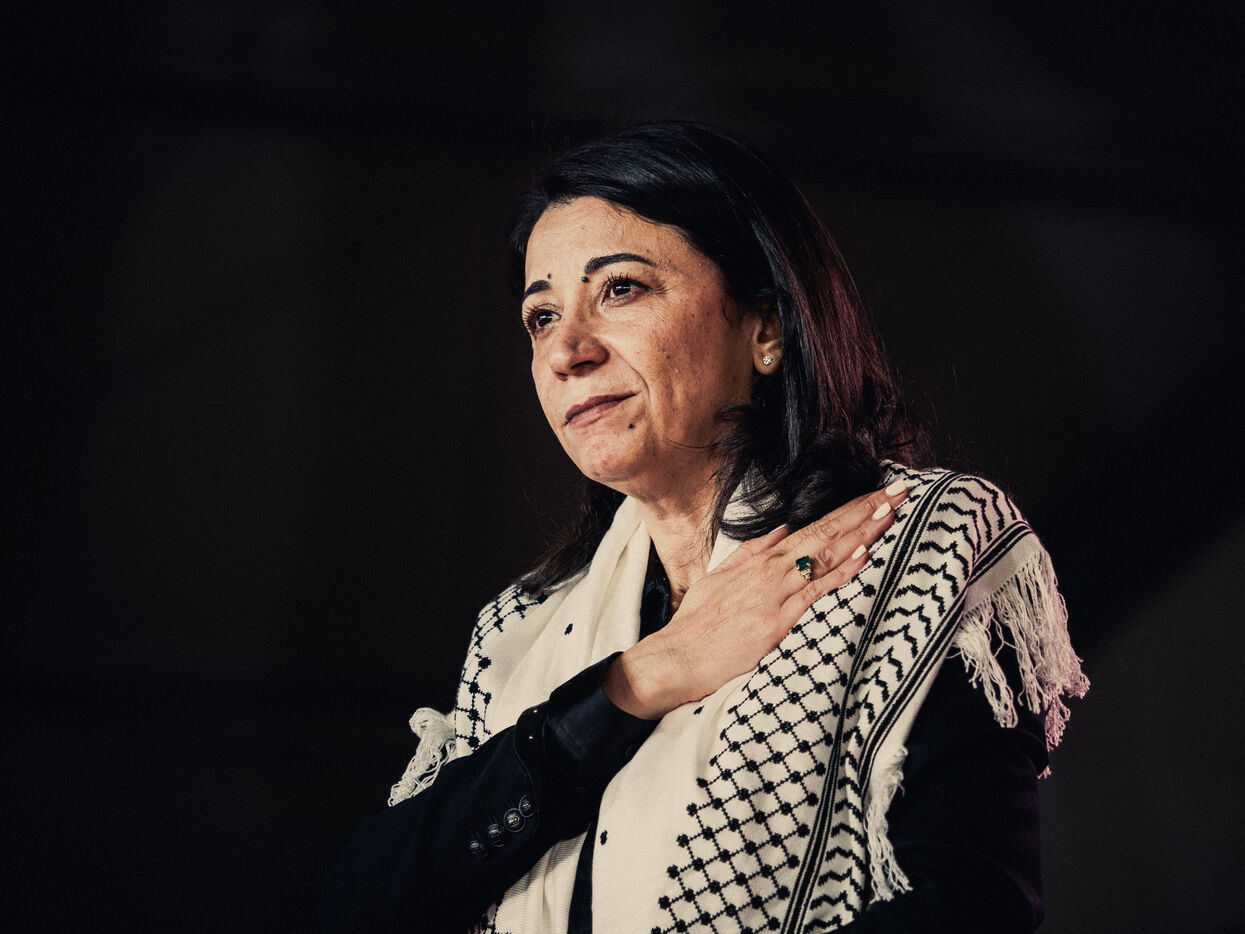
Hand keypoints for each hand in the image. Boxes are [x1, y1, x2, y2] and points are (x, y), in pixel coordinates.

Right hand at [603, 481, 908, 718]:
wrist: (677, 655)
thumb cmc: (699, 623)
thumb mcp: (721, 576)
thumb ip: (753, 552)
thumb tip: (781, 529)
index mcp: (763, 561)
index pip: (814, 527)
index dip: (848, 511)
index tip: (877, 495)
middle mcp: (773, 570)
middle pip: (827, 533)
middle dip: (864, 512)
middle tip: (898, 492)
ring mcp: (776, 592)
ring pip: (826, 554)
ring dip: (861, 532)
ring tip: (889, 511)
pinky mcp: (778, 619)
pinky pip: (816, 590)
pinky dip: (841, 570)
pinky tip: (864, 553)